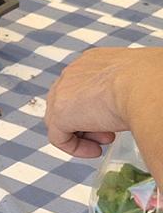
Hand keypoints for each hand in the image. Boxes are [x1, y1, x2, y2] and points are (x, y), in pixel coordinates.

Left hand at [45, 48, 162, 158]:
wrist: (147, 85)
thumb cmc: (153, 82)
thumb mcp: (139, 82)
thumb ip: (128, 89)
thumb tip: (140, 100)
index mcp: (92, 61)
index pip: (85, 87)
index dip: (99, 107)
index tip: (115, 118)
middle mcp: (73, 72)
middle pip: (71, 103)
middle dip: (90, 121)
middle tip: (110, 133)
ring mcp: (62, 91)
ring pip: (63, 119)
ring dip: (84, 134)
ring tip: (106, 141)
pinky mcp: (59, 112)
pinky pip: (58, 136)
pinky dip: (75, 147)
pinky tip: (95, 151)